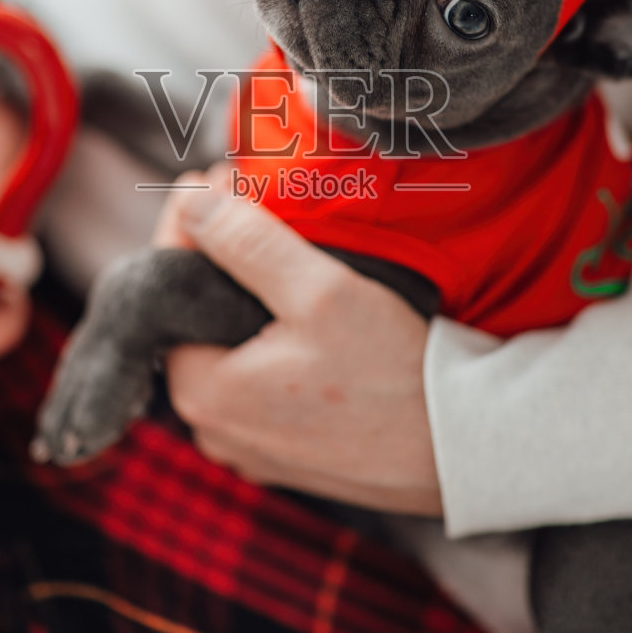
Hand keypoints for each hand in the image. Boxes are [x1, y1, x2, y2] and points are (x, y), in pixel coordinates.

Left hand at [158, 171, 442, 516]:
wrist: (462, 447)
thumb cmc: (395, 376)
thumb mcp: (322, 291)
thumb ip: (249, 243)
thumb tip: (192, 202)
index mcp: (201, 391)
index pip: (169, 286)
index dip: (190, 224)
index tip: (210, 178)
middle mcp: (212, 428)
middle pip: (195, 320)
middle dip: (217, 259)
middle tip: (244, 204)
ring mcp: (249, 447)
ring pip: (228, 350)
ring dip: (245, 299)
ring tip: (275, 247)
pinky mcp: (285, 454)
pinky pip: (258, 383)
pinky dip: (268, 342)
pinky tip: (299, 310)